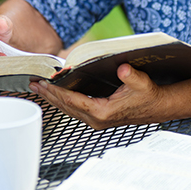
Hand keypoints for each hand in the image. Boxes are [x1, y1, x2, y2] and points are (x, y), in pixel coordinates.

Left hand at [29, 63, 162, 129]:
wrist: (157, 107)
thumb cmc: (148, 96)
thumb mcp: (142, 83)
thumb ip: (131, 76)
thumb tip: (122, 69)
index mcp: (103, 112)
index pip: (72, 101)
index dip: (56, 91)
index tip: (43, 83)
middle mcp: (96, 119)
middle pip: (65, 107)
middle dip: (48, 95)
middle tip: (33, 84)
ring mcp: (96, 120)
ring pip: (68, 109)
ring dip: (53, 98)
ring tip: (39, 88)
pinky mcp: (97, 117)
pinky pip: (75, 109)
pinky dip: (63, 100)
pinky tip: (56, 93)